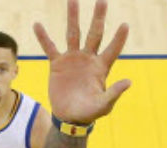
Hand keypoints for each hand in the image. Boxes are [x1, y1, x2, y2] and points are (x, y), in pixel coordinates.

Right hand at [34, 0, 130, 123]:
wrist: (69, 116)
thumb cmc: (89, 112)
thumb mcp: (103, 105)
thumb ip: (114, 93)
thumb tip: (128, 82)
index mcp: (101, 67)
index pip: (112, 48)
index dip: (119, 38)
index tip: (125, 25)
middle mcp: (88, 58)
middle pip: (95, 33)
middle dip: (98, 17)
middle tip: (102, 0)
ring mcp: (72, 59)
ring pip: (73, 34)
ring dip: (73, 17)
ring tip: (72, 0)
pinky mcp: (57, 65)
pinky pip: (49, 48)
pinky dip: (43, 37)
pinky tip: (37, 24)